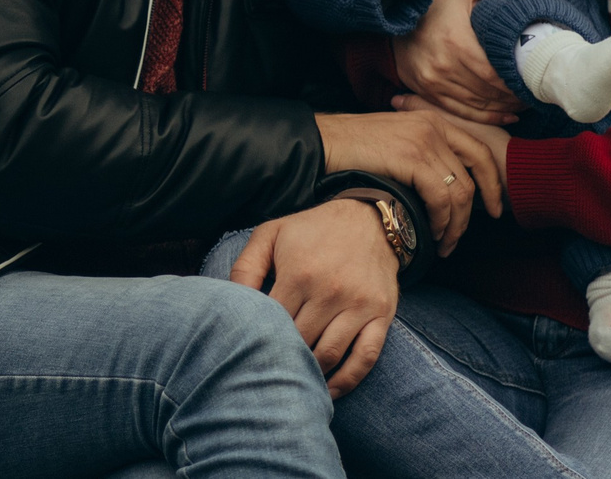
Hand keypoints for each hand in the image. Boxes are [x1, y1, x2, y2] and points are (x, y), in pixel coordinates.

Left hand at [231, 200, 398, 397]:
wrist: (369, 220)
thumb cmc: (312, 229)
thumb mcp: (271, 234)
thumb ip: (246, 267)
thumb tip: (229, 301)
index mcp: (299, 274)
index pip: (271, 322)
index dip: (256, 339)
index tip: (246, 351)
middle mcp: (330, 292)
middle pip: (299, 342)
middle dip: (280, 359)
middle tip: (264, 372)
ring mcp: (358, 305)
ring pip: (329, 355)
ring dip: (310, 374)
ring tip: (292, 382)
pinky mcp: (382, 315)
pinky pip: (365, 358)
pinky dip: (347, 381)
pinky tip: (330, 391)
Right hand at [314, 108, 503, 253]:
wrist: (322, 144)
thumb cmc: (353, 150)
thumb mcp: (396, 141)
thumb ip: (422, 154)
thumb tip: (445, 188)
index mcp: (433, 120)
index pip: (479, 151)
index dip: (493, 183)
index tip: (494, 209)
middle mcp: (434, 126)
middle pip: (474, 175)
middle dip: (474, 213)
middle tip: (459, 238)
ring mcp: (424, 140)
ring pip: (459, 191)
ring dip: (454, 225)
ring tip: (442, 243)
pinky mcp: (412, 157)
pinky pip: (441, 196)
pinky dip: (440, 219)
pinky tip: (429, 231)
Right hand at [393, 0, 531, 125]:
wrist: (394, 20)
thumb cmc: (436, 5)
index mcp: (456, 41)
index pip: (494, 73)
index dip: (516, 81)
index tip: (534, 79)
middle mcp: (443, 66)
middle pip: (488, 91)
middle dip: (514, 96)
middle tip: (534, 92)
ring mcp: (433, 82)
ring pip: (477, 104)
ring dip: (504, 107)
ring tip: (523, 102)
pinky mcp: (427, 92)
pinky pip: (462, 112)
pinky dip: (486, 117)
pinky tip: (506, 115)